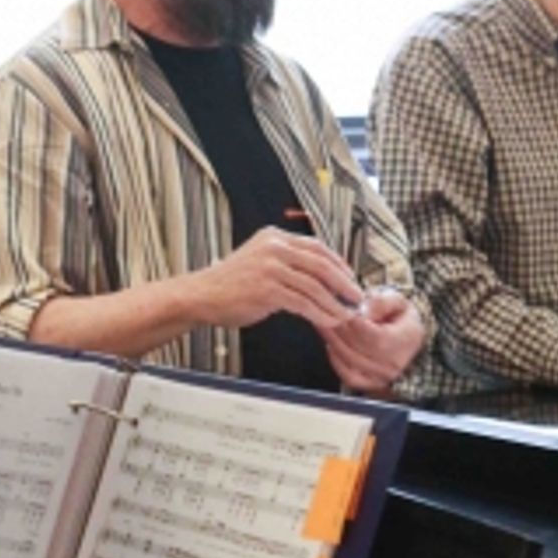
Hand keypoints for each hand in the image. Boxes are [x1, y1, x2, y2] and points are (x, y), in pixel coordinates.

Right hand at [193, 227, 363, 332]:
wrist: (200, 295)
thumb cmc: (228, 284)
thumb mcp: (258, 261)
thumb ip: (284, 262)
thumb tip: (315, 277)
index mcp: (274, 237)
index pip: (315, 247)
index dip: (337, 263)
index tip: (349, 277)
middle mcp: (274, 248)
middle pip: (320, 264)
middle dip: (343, 282)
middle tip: (356, 296)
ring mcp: (270, 268)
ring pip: (314, 285)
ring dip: (334, 302)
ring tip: (346, 313)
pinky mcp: (267, 289)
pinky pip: (303, 302)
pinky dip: (320, 313)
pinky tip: (328, 321)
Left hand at [322, 287, 424, 391]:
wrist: (407, 337)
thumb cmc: (399, 316)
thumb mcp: (397, 300)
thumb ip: (381, 302)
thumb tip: (364, 310)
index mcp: (405, 341)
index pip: (375, 337)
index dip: (354, 325)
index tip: (341, 310)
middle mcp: (394, 364)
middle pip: (358, 349)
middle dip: (338, 331)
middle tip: (325, 315)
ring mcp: (382, 377)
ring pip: (350, 361)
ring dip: (333, 342)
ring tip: (324, 325)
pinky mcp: (370, 384)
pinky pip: (348, 375)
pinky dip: (336, 360)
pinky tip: (330, 345)